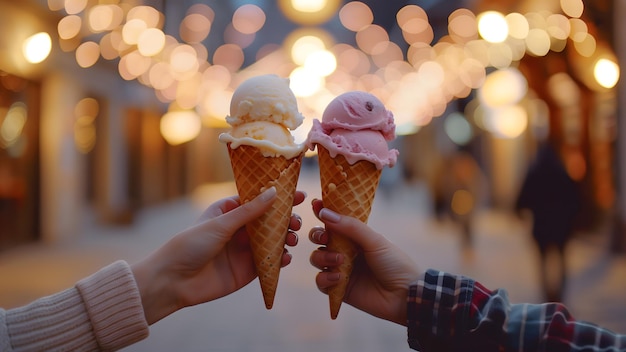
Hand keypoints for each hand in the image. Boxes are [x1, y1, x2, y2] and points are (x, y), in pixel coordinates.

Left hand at [132, 187, 305, 323]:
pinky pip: (269, 263)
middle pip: (269, 221)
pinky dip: (281, 260)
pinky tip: (285, 257)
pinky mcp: (247, 271)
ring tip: (291, 239)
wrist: (173, 281)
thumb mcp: (220, 223)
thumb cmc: (190, 245)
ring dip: (286, 239)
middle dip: (286, 220)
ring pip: (273, 242)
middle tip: (296, 222)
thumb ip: (249, 211)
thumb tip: (274, 192)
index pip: (258, 200)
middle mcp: (238, 230)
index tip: (300, 194)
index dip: (278, 197)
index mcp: (229, 212)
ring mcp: (243, 251)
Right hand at [309, 198, 420, 325]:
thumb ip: (350, 226)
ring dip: (323, 256)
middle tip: (325, 237)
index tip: (315, 203)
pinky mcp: (338, 289)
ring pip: (317, 259)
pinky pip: (320, 281)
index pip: (334, 221)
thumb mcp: (375, 240)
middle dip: (317, 235)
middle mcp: (345, 251)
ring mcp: (341, 270)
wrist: (404, 295)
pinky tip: (338, 277)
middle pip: (319, 239)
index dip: (322, 212)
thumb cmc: (394, 263)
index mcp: (355, 237)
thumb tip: (324, 212)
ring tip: (339, 260)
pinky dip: (325, 278)